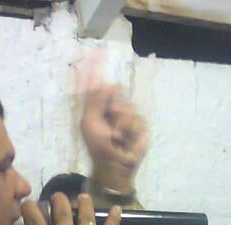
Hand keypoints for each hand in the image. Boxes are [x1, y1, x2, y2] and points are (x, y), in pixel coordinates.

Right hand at [21, 192, 120, 224]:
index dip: (31, 208)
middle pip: (62, 212)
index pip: (35, 221)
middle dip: (60, 199)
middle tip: (60, 196)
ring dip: (84, 202)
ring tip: (84, 197)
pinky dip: (114, 217)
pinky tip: (116, 209)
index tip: (29, 201)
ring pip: (86, 214)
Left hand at [77, 52, 148, 191]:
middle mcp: (114, 107)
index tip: (97, 52)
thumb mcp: (89, 122)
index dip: (97, 68)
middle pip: (116, 92)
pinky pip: (137, 119)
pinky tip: (125, 140)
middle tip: (108, 124)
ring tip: (116, 137)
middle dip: (112, 107)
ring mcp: (129, 116)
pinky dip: (129, 130)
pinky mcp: (141, 126)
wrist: (114, 165)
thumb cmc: (99, 147)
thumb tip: (106, 82)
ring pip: (128, 107)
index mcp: (99, 106)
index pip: (99, 84)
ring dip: (120, 123)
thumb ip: (95, 100)